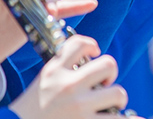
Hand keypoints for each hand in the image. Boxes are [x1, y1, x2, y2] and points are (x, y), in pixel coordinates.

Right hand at [10, 36, 127, 118]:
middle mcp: (69, 86)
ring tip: (110, 107)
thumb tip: (91, 55)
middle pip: (108, 65)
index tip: (94, 54)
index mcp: (56, 70)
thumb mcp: (45, 79)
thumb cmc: (33, 108)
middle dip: (111, 74)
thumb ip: (64, 65)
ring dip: (118, 100)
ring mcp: (79, 108)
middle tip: (105, 83)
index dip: (92, 45)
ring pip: (119, 94)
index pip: (80, 44)